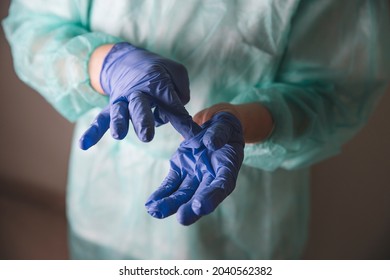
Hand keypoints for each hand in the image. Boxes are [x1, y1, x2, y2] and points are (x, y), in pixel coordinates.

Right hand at [79, 42, 199, 149]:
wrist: (126, 60)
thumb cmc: (157, 70)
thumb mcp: (176, 71)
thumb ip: (182, 90)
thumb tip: (180, 113)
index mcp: (156, 82)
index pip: (171, 104)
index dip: (182, 121)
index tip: (192, 136)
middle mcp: (137, 92)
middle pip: (140, 106)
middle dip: (143, 121)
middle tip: (147, 136)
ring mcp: (122, 100)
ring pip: (119, 112)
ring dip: (119, 123)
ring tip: (118, 135)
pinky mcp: (112, 107)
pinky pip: (101, 119)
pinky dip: (92, 132)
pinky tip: (84, 145)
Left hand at [145, 112, 243, 224]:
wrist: (214, 131)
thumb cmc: (224, 131)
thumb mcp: (225, 128)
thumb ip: (219, 134)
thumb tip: (210, 144)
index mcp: (226, 170)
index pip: (221, 187)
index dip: (211, 197)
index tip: (199, 205)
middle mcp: (210, 179)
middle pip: (201, 196)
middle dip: (190, 208)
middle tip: (181, 217)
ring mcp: (194, 177)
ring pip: (182, 194)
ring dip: (170, 204)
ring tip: (155, 211)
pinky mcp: (180, 171)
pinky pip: (170, 184)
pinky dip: (161, 194)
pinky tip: (151, 204)